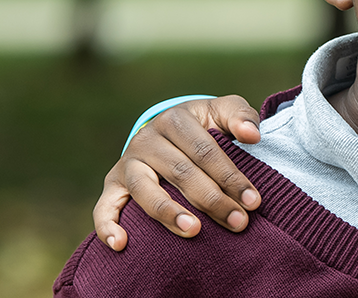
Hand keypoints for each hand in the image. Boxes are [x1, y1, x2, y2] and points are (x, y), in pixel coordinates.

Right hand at [93, 95, 263, 250]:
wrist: (170, 130)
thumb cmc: (205, 125)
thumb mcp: (223, 112)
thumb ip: (241, 117)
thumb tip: (252, 136)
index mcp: (175, 120)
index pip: (205, 152)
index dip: (231, 177)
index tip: (254, 202)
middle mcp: (147, 140)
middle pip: (181, 173)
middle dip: (213, 200)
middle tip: (239, 223)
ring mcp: (127, 163)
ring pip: (145, 190)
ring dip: (169, 213)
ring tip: (194, 231)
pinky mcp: (112, 185)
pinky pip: (103, 208)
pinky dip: (107, 227)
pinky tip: (121, 245)